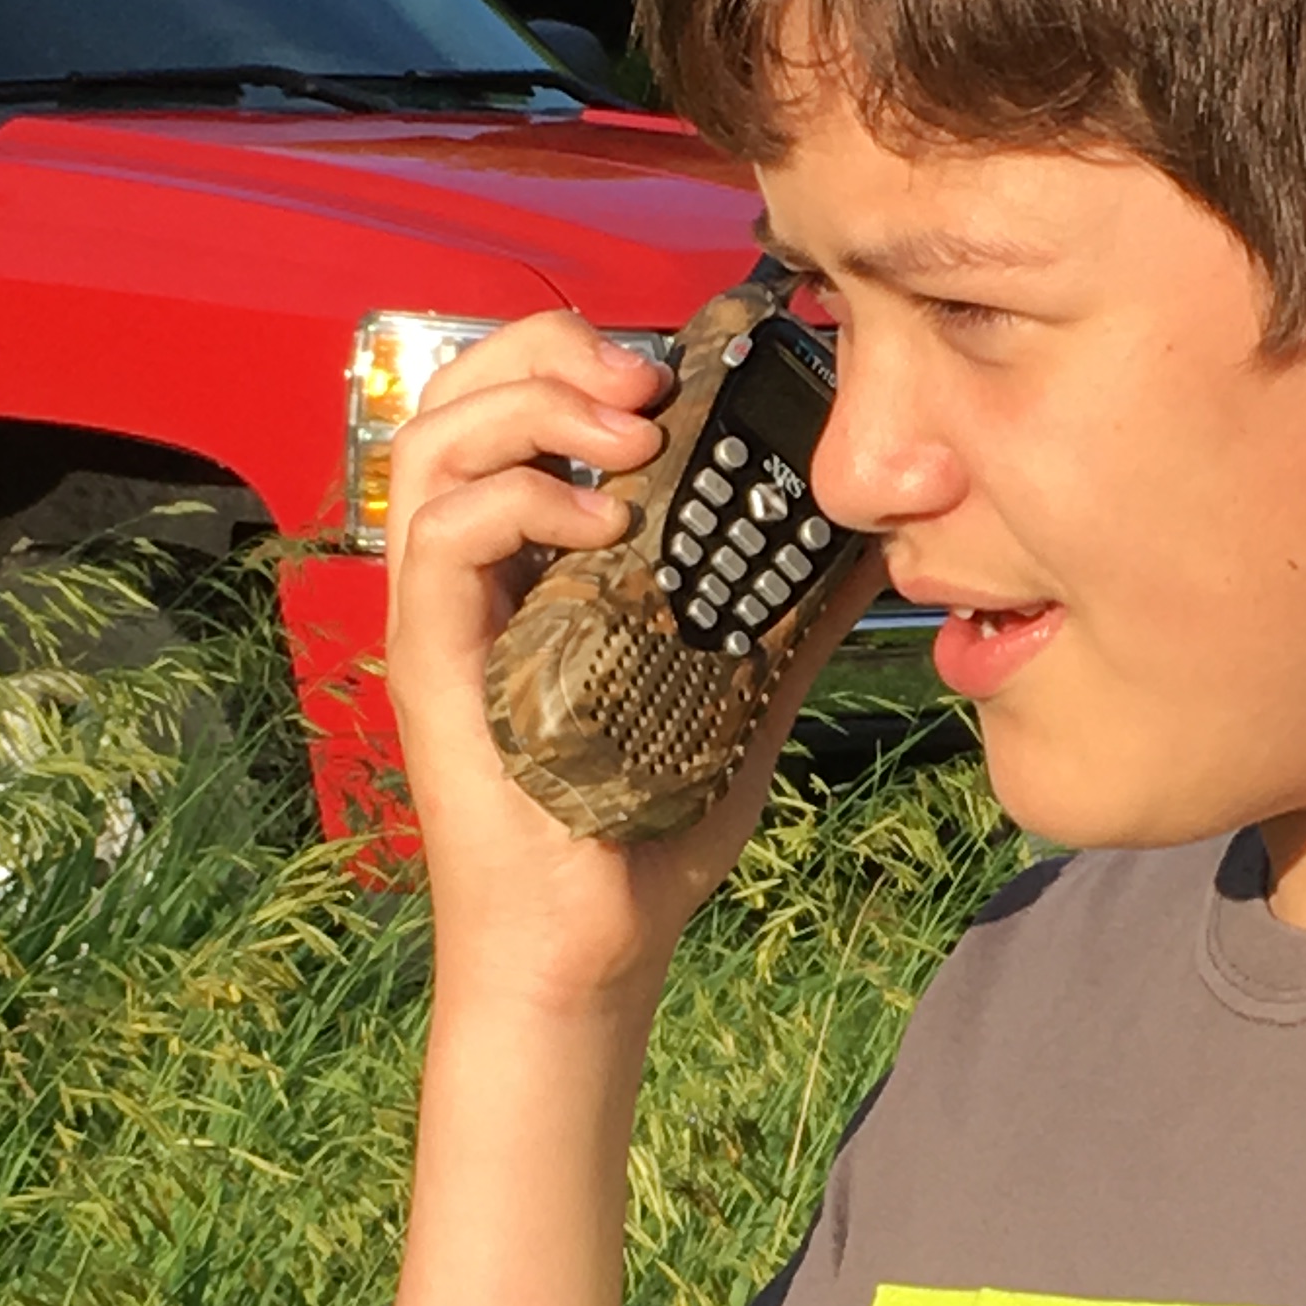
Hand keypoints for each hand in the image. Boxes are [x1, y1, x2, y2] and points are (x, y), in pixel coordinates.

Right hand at [382, 308, 875, 1013]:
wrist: (593, 951)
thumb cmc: (647, 833)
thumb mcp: (743, 701)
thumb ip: (796, 621)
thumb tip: (875, 549)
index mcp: (526, 563)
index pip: (510, 405)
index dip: (575, 356)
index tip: (672, 371)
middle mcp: (469, 574)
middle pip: (455, 397)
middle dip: (549, 354)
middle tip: (647, 381)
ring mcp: (442, 615)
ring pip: (429, 444)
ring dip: (532, 408)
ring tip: (631, 435)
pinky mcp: (431, 664)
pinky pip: (436, 537)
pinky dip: (518, 498)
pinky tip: (602, 519)